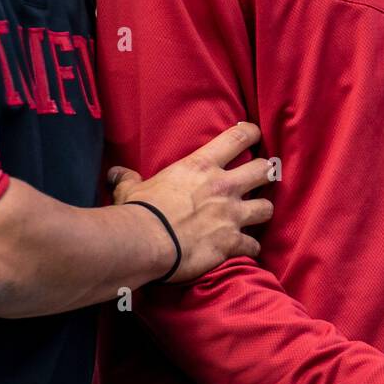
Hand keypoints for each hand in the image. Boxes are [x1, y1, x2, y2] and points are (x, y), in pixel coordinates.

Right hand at [107, 123, 274, 282]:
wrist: (144, 242)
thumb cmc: (139, 211)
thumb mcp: (131, 188)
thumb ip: (129, 179)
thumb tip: (117, 174)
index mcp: (201, 166)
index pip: (238, 138)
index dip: (251, 134)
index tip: (254, 136)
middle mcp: (223, 186)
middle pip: (264, 170)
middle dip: (265, 174)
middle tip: (260, 178)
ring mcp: (231, 215)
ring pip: (267, 208)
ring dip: (261, 211)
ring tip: (254, 216)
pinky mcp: (231, 243)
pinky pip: (253, 245)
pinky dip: (250, 248)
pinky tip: (244, 249)